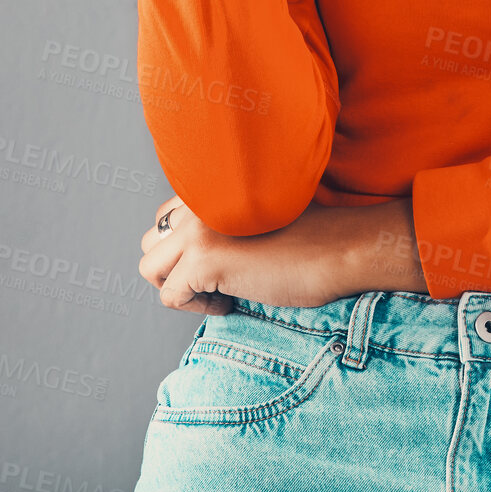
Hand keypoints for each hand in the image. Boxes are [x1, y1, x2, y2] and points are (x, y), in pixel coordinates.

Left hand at [138, 195, 384, 314]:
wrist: (339, 249)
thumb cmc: (310, 236)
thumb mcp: (255, 215)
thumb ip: (221, 216)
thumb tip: (186, 251)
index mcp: (213, 183)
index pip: (166, 217)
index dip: (187, 249)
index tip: (222, 261)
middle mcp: (200, 198)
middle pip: (152, 242)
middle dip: (177, 268)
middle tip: (216, 280)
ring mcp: (199, 227)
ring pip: (151, 268)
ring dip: (180, 287)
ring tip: (219, 290)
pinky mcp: (205, 259)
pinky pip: (171, 297)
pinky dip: (199, 308)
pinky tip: (231, 301)